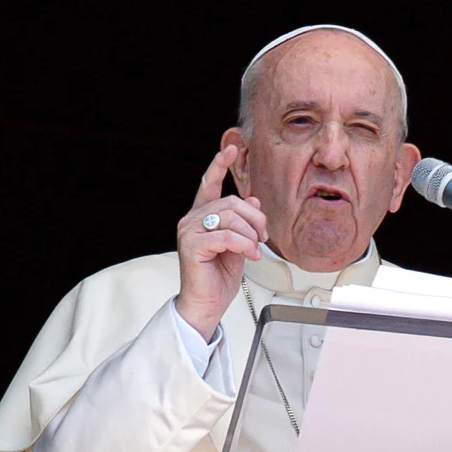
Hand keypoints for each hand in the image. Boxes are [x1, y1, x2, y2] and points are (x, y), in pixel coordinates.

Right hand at [175, 146, 268, 338]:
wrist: (207, 304)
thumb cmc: (218, 278)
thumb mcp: (239, 245)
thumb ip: (243, 223)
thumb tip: (253, 200)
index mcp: (202, 217)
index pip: (210, 183)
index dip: (220, 165)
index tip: (231, 148)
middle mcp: (192, 220)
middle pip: (232, 203)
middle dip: (255, 220)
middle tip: (262, 238)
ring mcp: (189, 232)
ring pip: (231, 218)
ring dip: (251, 235)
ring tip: (255, 250)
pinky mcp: (192, 246)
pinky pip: (227, 236)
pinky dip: (245, 245)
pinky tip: (250, 255)